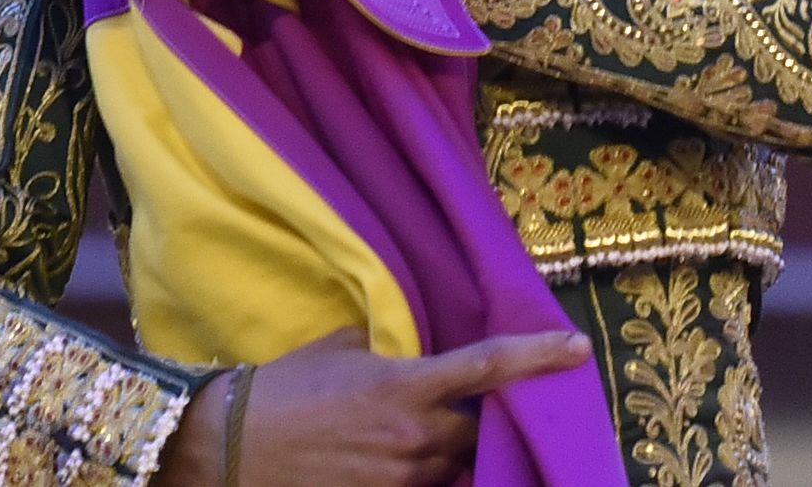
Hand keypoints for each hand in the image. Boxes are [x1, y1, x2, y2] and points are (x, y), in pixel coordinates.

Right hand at [154, 326, 593, 486]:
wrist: (233, 444)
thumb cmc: (287, 386)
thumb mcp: (341, 346)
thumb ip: (383, 342)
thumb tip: (399, 338)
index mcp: (407, 385)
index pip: (489, 367)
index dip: (539, 356)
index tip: (578, 348)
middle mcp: (415, 436)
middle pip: (484, 429)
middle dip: (493, 418)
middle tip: (498, 404)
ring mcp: (401, 478)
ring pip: (457, 465)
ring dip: (459, 449)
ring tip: (445, 433)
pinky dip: (429, 475)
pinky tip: (413, 459)